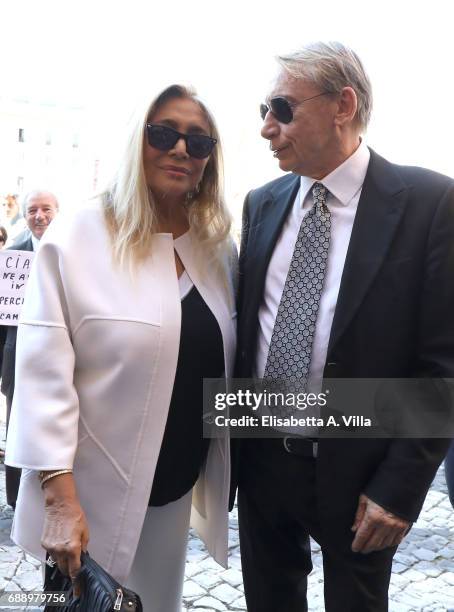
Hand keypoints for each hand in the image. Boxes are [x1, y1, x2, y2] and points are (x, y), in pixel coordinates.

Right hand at [41, 474, 88, 591]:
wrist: (60, 505)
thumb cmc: (75, 516)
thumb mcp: (85, 531)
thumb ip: (84, 547)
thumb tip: (82, 558)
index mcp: (73, 547)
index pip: (74, 570)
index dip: (77, 580)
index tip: (78, 588)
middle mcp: (60, 550)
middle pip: (64, 569)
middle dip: (69, 569)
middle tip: (74, 563)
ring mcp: (51, 547)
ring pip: (57, 562)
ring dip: (63, 560)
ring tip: (67, 547)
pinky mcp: (44, 543)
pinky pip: (51, 553)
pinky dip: (56, 552)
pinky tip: (60, 542)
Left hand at [351, 493, 409, 553]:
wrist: (400, 484)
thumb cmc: (379, 488)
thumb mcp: (364, 498)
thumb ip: (359, 515)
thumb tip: (354, 529)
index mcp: (373, 516)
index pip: (363, 535)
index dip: (357, 544)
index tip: (354, 548)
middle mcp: (385, 524)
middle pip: (373, 543)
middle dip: (366, 548)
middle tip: (361, 550)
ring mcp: (396, 526)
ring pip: (384, 544)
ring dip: (377, 547)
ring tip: (371, 547)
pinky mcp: (404, 526)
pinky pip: (396, 541)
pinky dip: (389, 544)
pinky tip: (384, 544)